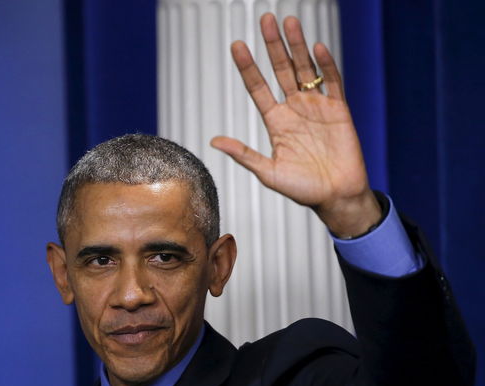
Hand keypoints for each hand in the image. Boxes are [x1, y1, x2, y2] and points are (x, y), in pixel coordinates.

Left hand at [210, 13, 380, 237]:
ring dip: (297, 46)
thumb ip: (244, 154)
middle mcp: (295, 109)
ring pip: (305, 69)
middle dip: (273, 45)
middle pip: (281, 70)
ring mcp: (317, 107)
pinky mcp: (339, 110)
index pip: (258, 87)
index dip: (248, 66)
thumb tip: (215, 141)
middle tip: (265, 19)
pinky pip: (333, 82)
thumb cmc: (302, 189)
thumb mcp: (268, 173)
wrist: (336, 197)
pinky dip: (326, 65)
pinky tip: (316, 47)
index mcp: (276, 122)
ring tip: (288, 22)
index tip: (237, 45)